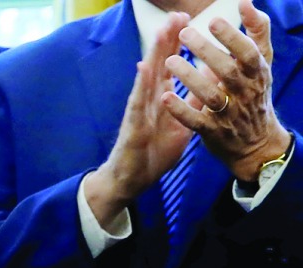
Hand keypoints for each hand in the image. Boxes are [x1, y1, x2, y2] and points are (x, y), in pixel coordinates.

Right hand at [83, 13, 193, 224]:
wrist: (131, 180)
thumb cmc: (153, 155)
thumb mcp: (182, 126)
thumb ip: (192, 104)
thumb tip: (208, 83)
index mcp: (161, 100)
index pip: (170, 66)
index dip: (178, 44)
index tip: (187, 20)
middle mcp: (148, 101)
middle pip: (159, 64)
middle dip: (167, 39)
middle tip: (176, 14)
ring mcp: (138, 111)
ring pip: (148, 77)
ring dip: (155, 53)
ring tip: (162, 31)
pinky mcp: (132, 125)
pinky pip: (137, 102)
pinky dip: (141, 83)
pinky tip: (145, 66)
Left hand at [164, 0, 291, 182]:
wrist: (257, 143)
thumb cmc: (255, 94)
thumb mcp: (261, 65)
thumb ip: (257, 34)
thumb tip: (245, 2)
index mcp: (257, 74)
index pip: (248, 53)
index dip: (232, 37)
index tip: (213, 21)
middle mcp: (245, 93)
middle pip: (227, 71)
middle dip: (206, 51)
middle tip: (184, 33)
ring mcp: (229, 114)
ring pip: (210, 95)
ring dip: (190, 78)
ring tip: (170, 61)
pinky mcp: (213, 132)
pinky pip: (196, 121)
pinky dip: (181, 110)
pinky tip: (165, 97)